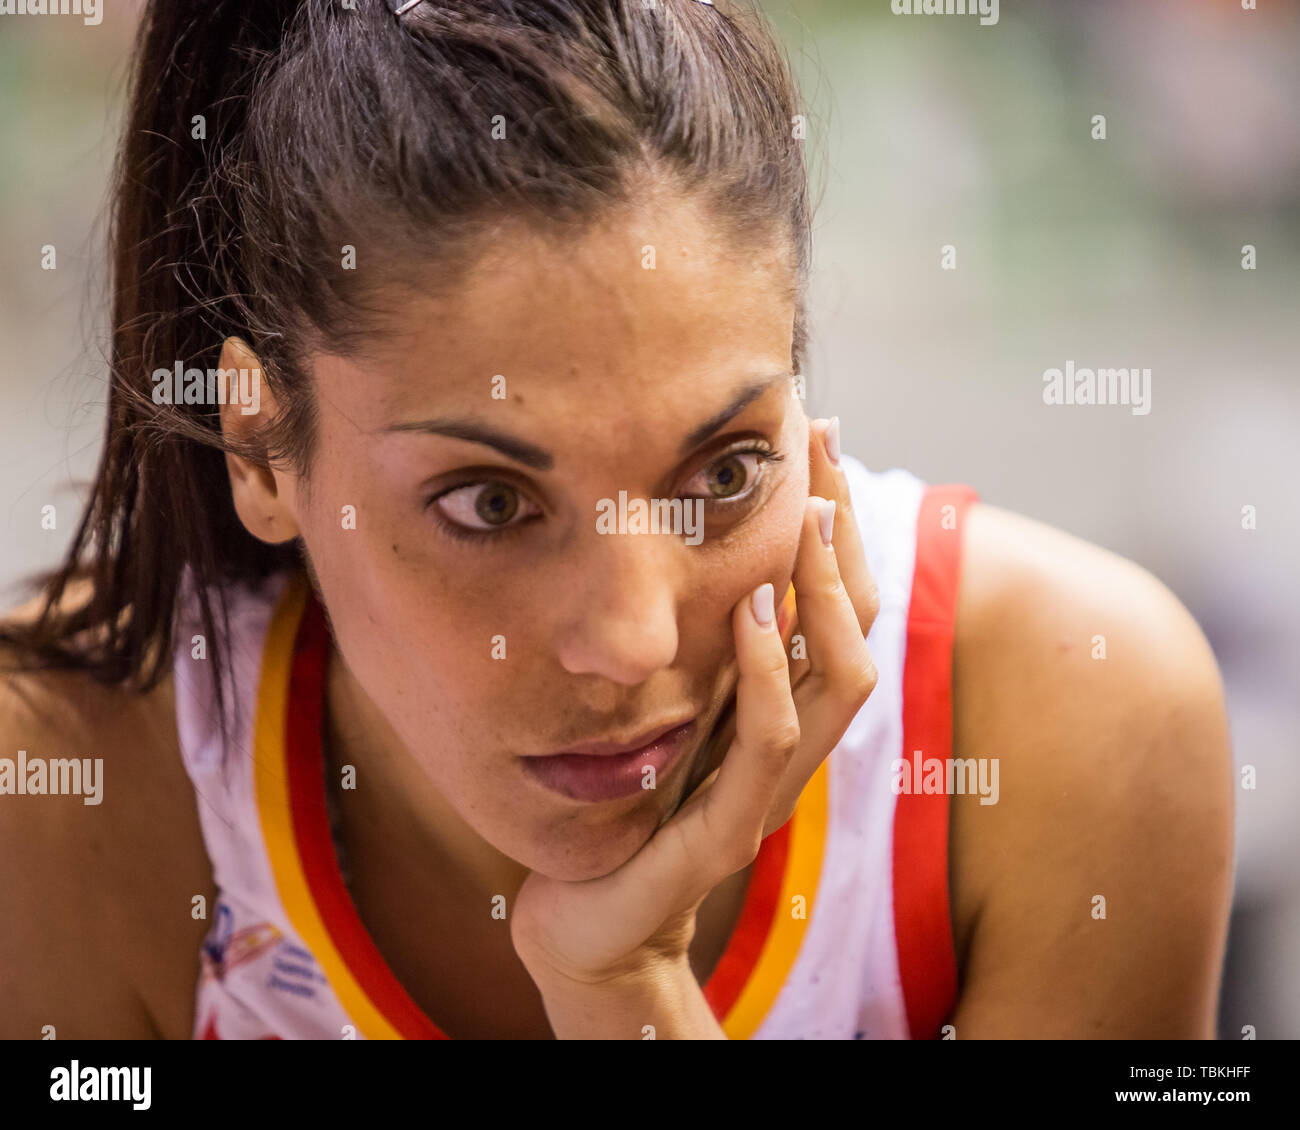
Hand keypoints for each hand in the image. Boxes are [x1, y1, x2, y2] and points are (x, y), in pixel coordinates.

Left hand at [510, 416, 880, 992]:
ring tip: (806, 516)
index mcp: (783, 712)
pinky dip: (771, 670)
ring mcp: (767, 793)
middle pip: (861, 631)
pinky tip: (752, 607)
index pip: (840, 609)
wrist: (585, 921)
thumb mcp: (671, 707)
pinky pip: (770, 744)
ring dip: (827, 593)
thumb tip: (706, 550)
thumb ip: (702, 649)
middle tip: (826, 449)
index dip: (842, 526)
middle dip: (847, 536)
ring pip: (840, 682)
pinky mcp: (724, 834)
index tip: (821, 439)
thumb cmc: (625, 807)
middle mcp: (792, 748)